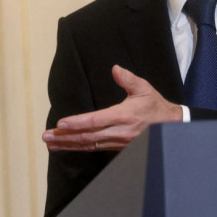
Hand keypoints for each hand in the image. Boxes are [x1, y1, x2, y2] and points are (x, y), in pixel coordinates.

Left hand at [42, 65, 182, 151]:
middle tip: (46, 136)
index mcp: (123, 116)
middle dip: (65, 137)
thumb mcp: (144, 88)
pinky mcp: (117, 147)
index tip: (61, 123)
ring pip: (89, 145)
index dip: (77, 123)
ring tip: (51, 144)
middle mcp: (118, 132)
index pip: (95, 121)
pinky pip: (95, 148)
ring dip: (68, 144)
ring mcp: (117, 142)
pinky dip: (79, 147)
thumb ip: (128, 79)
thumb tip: (115, 69)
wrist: (169, 126)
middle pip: (87, 136)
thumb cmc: (154, 105)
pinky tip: (68, 146)